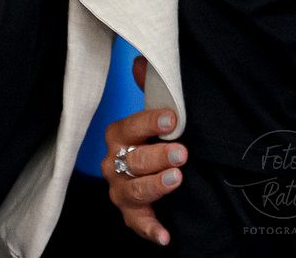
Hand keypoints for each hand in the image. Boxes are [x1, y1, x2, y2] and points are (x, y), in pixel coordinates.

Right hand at [100, 56, 184, 246]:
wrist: (150, 170)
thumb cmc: (151, 137)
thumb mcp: (153, 112)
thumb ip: (150, 88)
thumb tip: (142, 59)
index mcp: (118, 136)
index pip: (129, 127)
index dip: (149, 122)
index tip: (172, 118)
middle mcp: (114, 164)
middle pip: (132, 160)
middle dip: (157, 156)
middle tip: (182, 151)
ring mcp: (120, 190)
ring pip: (134, 189)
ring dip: (156, 185)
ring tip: (177, 178)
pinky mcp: (131, 213)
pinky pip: (138, 224)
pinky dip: (151, 230)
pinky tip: (166, 236)